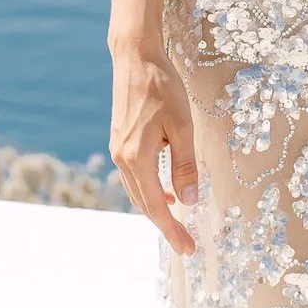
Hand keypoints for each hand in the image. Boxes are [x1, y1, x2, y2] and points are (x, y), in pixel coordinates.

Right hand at [108, 37, 200, 249]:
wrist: (135, 58)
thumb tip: (187, 201)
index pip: (156, 205)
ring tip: (178, 223)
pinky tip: (167, 191)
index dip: (172, 230)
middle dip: (165, 226)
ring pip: (138, 192)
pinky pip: (136, 177)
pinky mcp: (120, 142)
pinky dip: (150, 191)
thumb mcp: (182, 125)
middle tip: (187, 245)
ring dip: (157, 209)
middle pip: (144, 204)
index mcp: (137, 157)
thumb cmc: (162, 87)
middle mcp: (122, 158)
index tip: (188, 250)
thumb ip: (185, 165)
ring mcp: (118, 150)